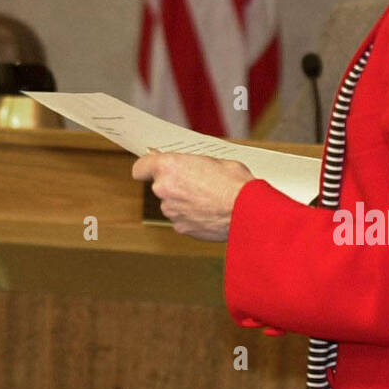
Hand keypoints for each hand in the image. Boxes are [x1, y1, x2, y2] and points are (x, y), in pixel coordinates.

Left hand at [131, 152, 253, 241]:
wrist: (248, 212)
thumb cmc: (235, 183)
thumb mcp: (214, 160)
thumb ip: (191, 163)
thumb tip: (188, 166)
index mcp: (169, 167)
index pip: (140, 168)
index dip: (147, 168)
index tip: (153, 169)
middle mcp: (164, 189)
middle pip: (160, 186)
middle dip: (174, 184)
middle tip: (196, 182)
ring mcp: (171, 211)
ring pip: (171, 203)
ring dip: (183, 201)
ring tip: (207, 198)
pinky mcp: (181, 228)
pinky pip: (181, 219)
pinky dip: (191, 216)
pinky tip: (208, 212)